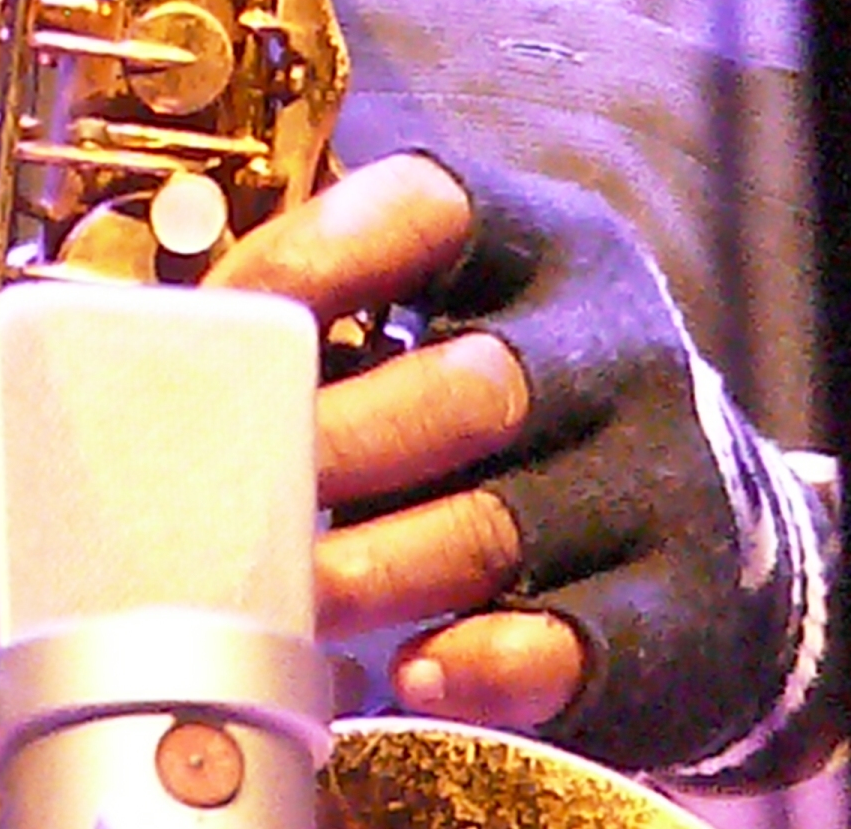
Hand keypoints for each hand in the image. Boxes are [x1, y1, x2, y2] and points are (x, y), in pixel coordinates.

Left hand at [209, 150, 832, 783]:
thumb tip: (157, 332)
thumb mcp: (456, 314)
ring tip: (290, 592)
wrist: (716, 535)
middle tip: (241, 487)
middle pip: (470, 384)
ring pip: (500, 527)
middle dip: (338, 442)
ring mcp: (660, 475)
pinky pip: (569, 646)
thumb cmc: (519, 404)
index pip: (432, 208)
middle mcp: (614, 343)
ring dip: (373, 566)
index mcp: (544, 241)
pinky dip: (478, 661)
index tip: (226, 316)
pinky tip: (414, 664)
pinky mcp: (681, 607)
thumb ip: (342, 311)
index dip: (314, 256)